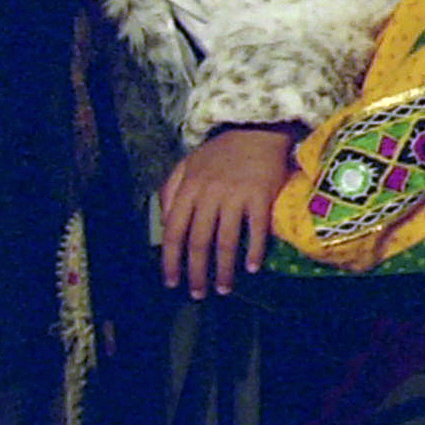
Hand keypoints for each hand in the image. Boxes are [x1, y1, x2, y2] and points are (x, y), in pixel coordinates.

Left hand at [160, 126, 298, 298]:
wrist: (257, 129)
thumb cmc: (221, 152)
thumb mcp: (187, 164)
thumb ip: (171, 190)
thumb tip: (163, 222)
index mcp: (189, 189)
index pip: (174, 231)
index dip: (170, 260)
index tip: (172, 282)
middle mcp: (209, 194)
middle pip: (199, 241)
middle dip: (196, 272)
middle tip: (198, 294)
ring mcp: (236, 196)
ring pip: (226, 241)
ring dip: (223, 270)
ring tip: (223, 289)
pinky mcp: (261, 196)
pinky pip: (257, 229)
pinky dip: (254, 251)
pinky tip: (252, 268)